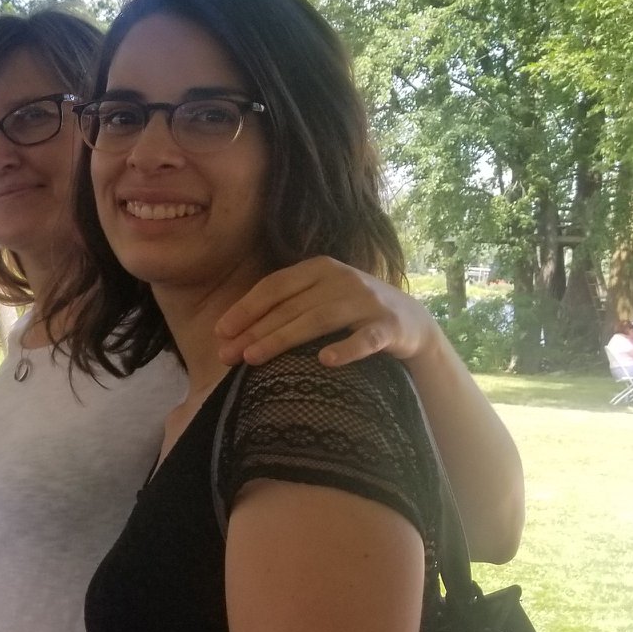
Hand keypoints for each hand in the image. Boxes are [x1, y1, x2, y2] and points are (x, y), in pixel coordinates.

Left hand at [216, 256, 436, 367]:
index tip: (220, 332)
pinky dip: (346, 349)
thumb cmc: (350, 313)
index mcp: (319, 269)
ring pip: (318, 319)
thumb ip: (283, 309)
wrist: (411, 322)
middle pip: (290, 306)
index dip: (246, 309)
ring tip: (254, 358)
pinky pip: (366, 338)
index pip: (274, 286)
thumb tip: (231, 335)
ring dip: (283, 339)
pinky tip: (326, 361)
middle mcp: (342, 279)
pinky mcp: (389, 326)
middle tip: (228, 356)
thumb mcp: (318, 300)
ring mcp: (367, 301)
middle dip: (255, 331)